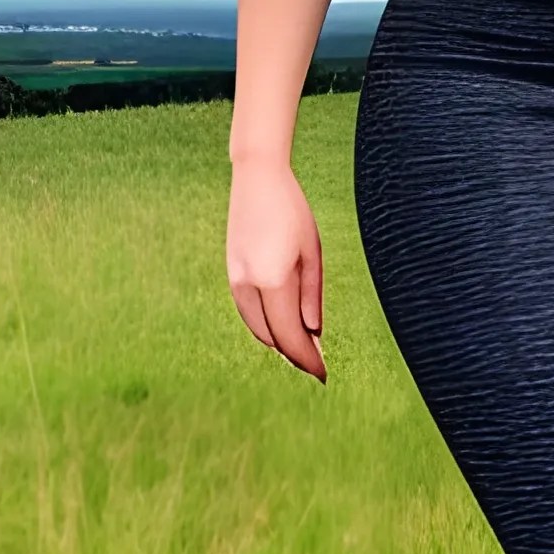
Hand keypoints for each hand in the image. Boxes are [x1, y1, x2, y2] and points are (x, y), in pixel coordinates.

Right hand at [225, 156, 326, 382]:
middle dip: (294, 355)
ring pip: (256, 328)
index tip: (323, 375)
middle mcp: (248, 285)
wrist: (257, 179)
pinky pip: (248, 312)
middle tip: (318, 366)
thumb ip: (311, 295)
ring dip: (278, 342)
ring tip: (303, 351)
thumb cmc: (292, 211)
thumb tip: (313, 333)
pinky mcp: (231, 272)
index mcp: (272, 279)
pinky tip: (282, 327)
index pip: (290, 335)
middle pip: (271, 337)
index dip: (307, 359)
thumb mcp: (312, 253)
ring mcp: (235, 279)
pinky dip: (265, 327)